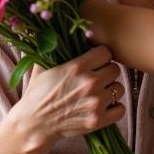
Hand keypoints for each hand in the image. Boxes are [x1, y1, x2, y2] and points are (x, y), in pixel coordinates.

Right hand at [10, 45, 124, 149]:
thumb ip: (51, 46)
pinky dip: (114, 108)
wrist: (33, 124)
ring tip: (99, 91)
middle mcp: (89, 83)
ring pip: (119, 88)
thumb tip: (54, 29)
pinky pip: (120, 109)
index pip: (106, 52)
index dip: (101, 55)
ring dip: (110, 89)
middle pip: (115, 69)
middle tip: (97, 76)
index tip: (96, 60)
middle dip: (107, 71)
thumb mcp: (42, 66)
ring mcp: (95, 103)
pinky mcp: (97, 121)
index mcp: (77, 67)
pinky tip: (104, 105)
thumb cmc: (37, 93)